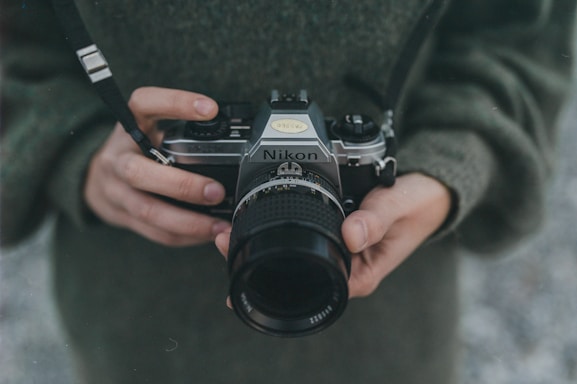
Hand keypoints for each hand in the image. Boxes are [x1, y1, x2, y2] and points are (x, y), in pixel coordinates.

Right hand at [84, 86, 231, 245]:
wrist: (96, 177)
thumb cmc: (138, 148)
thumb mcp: (152, 128)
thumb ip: (181, 131)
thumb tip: (234, 139)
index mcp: (129, 125)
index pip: (145, 103)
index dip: (175, 103)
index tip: (211, 109)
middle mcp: (118, 157)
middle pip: (139, 172)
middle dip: (181, 185)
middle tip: (218, 191)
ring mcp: (116, 191)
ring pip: (147, 210)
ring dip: (187, 221)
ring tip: (219, 226)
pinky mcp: (122, 217)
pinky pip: (154, 232)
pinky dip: (183, 236)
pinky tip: (206, 234)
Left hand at [215, 173, 450, 297]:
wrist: (429, 194)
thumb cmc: (417, 206)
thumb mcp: (399, 207)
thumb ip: (376, 220)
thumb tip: (350, 235)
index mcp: (360, 273)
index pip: (309, 284)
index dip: (271, 274)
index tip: (237, 257)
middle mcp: (344, 268)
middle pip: (294, 275)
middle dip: (254, 262)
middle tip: (220, 240)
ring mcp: (338, 254)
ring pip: (293, 259)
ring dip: (261, 246)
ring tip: (227, 233)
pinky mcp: (335, 238)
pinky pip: (301, 241)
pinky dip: (277, 233)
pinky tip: (256, 224)